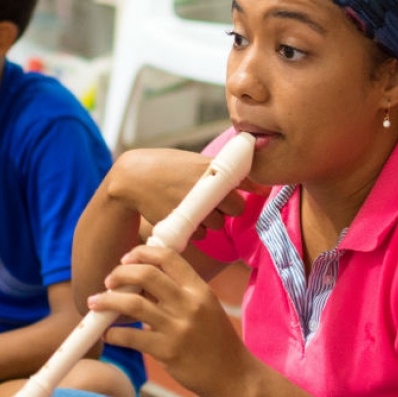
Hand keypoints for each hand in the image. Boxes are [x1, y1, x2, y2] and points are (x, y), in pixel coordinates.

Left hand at [90, 244, 250, 396]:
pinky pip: (131, 337)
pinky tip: (108, 334)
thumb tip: (138, 282)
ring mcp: (178, 328)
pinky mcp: (168, 352)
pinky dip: (114, 333)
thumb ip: (175, 294)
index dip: (141, 253)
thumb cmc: (216, 341)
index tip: (125, 259)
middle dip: (119, 274)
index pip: (167, 257)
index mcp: (199, 289)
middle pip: (146, 274)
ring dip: (107, 301)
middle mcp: (189, 304)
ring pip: (132, 304)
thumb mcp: (204, 308)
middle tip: (108, 281)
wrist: (235, 377)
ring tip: (95, 303)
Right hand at [110, 148, 259, 239]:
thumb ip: (228, 174)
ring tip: (190, 205)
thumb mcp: (197, 162)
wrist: (133, 178)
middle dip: (227, 207)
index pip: (245, 183)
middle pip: (237, 208)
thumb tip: (264, 188)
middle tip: (207, 200)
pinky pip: (202, 234)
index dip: (243, 191)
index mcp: (213, 168)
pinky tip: (181, 215)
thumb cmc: (167, 167)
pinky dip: (195, 228)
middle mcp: (207, 187)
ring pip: (219, 223)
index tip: (235, 191)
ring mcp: (196, 206)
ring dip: (210, 219)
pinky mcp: (184, 222)